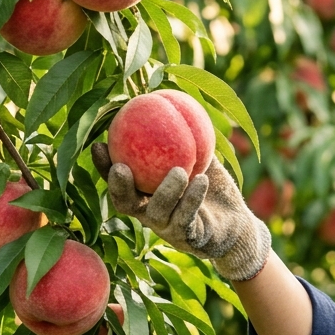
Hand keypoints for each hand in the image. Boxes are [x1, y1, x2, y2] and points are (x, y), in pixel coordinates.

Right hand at [92, 142, 270, 281]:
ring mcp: (167, 229)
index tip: (99, 144)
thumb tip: (164, 96)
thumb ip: (179, 134)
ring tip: (178, 171)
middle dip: (118, 187)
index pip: (118, 180)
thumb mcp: (197, 154)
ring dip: (166, 191)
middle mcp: (149, 213)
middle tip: (121, 168)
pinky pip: (188, 218)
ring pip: (157, 213)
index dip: (104, 166)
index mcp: (143, 194)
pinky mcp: (189, 239)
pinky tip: (201, 180)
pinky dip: (193, 199)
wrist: (235, 222)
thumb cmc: (211, 182)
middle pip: (124, 204)